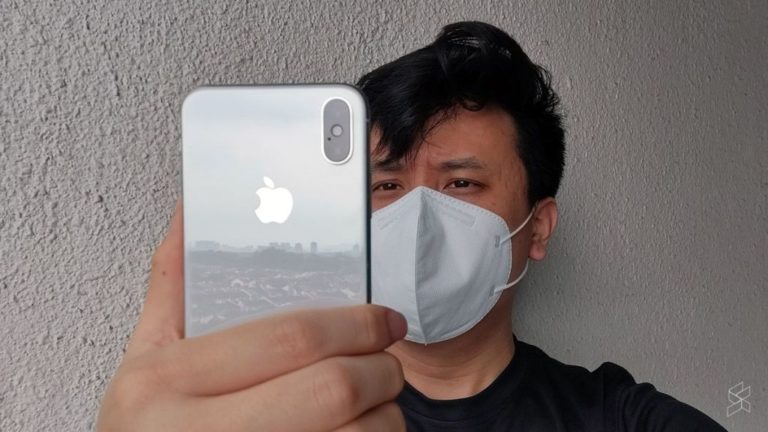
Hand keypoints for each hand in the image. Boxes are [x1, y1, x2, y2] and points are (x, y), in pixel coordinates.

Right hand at [96, 200, 406, 430]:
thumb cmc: (149, 429)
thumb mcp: (144, 361)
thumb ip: (173, 288)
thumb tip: (192, 210)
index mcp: (163, 382)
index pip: (290, 336)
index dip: (356, 323)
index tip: (386, 319)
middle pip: (333, 387)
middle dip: (381, 369)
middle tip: (386, 362)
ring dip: (385, 417)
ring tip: (375, 404)